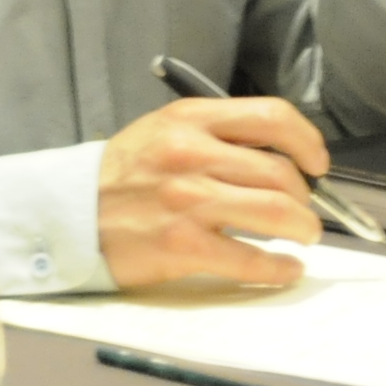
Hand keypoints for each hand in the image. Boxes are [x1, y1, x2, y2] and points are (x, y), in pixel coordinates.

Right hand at [99, 97, 322, 287]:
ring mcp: (187, 200)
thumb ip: (218, 137)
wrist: (68, 215)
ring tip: (303, 237)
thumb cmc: (123, 176)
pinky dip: (278, 267)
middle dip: (308, 198)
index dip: (307, 141)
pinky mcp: (182, 245)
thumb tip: (282, 161)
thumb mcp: (164, 131)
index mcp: (190, 119)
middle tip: (307, 214)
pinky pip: (250, 257)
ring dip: (303, 229)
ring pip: (275, 212)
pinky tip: (285, 269)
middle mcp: (191, 153)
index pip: (271, 117)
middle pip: (281, 172)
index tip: (317, 163)